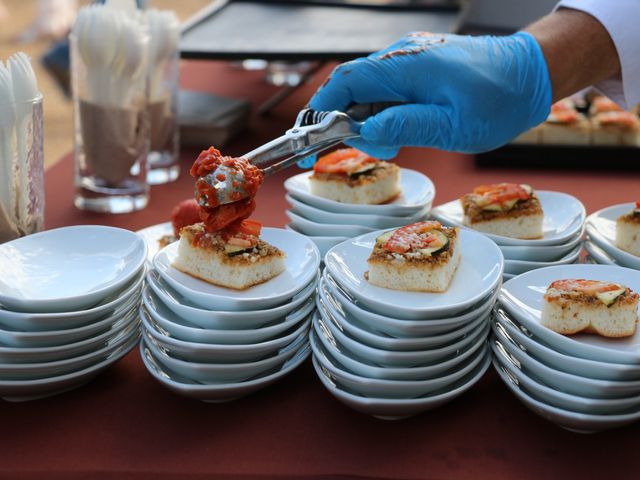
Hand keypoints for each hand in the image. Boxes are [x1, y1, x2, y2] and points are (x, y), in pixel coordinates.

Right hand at [309, 32, 551, 156]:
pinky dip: (382, 109)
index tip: (311, 136)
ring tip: (393, 144)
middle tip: (361, 150)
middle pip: (352, 84)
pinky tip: (401, 128)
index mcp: (409, 66)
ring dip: (367, 118)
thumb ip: (405, 127)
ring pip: (368, 86)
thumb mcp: (453, 127)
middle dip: (344, 119)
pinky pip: (387, 85)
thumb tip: (365, 132)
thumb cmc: (500, 101)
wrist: (533, 73)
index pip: (347, 81)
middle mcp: (404, 53)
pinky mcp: (419, 62)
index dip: (322, 108)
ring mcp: (411, 55)